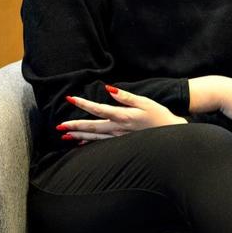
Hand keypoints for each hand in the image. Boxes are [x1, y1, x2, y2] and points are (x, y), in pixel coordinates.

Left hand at [57, 86, 185, 141]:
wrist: (172, 134)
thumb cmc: (159, 115)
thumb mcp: (144, 102)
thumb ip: (125, 96)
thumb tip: (108, 88)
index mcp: (123, 116)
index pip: (98, 109)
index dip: (83, 104)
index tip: (71, 98)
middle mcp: (119, 129)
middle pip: (92, 126)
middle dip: (75, 126)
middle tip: (59, 126)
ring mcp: (120, 138)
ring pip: (95, 137)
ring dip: (79, 136)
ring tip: (65, 135)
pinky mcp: (122, 143)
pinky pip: (102, 144)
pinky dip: (90, 143)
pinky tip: (80, 143)